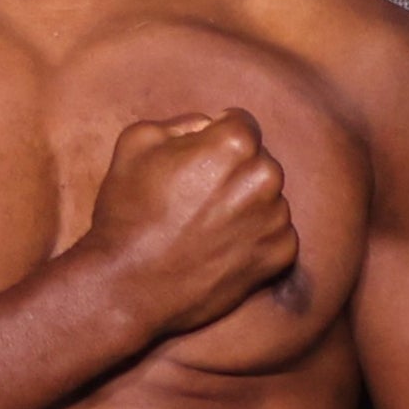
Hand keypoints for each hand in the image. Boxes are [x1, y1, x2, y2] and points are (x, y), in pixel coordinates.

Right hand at [72, 111, 298, 343]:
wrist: (128, 285)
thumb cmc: (128, 211)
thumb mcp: (137, 142)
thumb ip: (182, 123)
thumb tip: (209, 127)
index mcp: (235, 144)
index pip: (240, 123)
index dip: (214, 138)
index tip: (195, 162)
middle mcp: (266, 177)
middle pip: (257, 160)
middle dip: (233, 171)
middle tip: (195, 197)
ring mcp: (276, 219)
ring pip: (268, 197)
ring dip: (245, 204)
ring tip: (204, 226)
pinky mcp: (281, 256)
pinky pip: (275, 233)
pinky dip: (253, 237)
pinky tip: (218, 247)